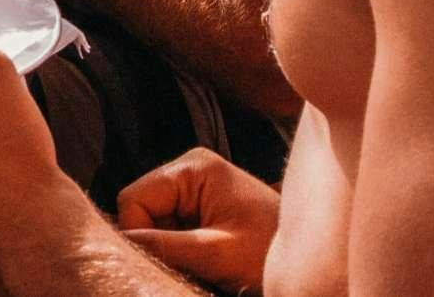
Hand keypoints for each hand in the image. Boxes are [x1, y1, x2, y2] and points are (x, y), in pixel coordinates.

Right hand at [117, 149, 279, 291]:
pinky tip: (201, 261)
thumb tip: (119, 244)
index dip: (137, 233)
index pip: (134, 198)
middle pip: (142, 209)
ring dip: (168, 248)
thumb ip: (165, 246)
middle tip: (185, 266)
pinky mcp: (202, 208)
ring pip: (153, 222)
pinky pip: (170, 228)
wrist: (314, 261)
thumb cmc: (270, 253)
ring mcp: (196, 188)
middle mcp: (189, 170)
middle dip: (155, 241)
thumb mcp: (216, 253)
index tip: (161, 262)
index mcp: (193, 167)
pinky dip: (178, 250)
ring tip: (198, 265)